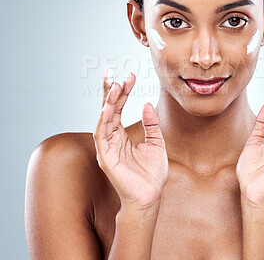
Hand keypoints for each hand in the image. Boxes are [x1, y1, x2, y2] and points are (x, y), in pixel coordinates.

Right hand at [93, 69, 168, 208]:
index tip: (130, 76)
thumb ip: (151, 124)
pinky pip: (102, 135)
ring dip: (107, 101)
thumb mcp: (156, 142)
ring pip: (104, 119)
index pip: (119, 108)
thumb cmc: (152, 173)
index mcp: (121, 135)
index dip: (123, 92)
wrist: (151, 195)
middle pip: (108, 109)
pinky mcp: (106, 157)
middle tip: (113, 73)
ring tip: (114, 85)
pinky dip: (103, 120)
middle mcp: (112, 138)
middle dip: (110, 91)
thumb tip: (146, 103)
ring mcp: (107, 147)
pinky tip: (108, 108)